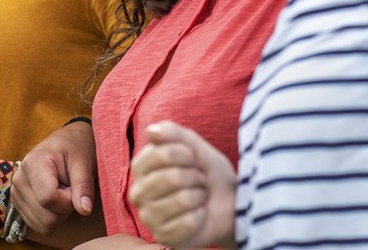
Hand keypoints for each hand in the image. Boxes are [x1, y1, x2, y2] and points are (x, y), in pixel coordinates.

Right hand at [14, 120, 96, 235]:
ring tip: (61, 192)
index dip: (68, 200)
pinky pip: (38, 226)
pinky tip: (54, 199)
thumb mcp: (84, 162)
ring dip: (58, 214)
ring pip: (42, 225)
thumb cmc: (75, 149)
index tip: (74, 186)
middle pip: (46, 217)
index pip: (48, 199)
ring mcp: (15, 193)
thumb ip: (84, 186)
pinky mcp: (17, 203)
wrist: (64, 143)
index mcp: (33, 164)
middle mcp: (19, 180)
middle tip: (69, 188)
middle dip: (65, 209)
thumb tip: (84, 210)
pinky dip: (50, 217)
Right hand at [128, 121, 235, 247]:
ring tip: (198, 197)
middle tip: (198, 181)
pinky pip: (189, 221)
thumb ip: (173, 133)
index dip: (186, 154)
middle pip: (172, 178)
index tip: (192, 159)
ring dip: (199, 197)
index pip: (162, 154)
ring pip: (182, 200)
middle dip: (195, 177)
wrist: (229, 203)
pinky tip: (199, 215)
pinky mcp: (164, 237)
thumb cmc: (207, 174)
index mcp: (140, 167)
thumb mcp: (195, 146)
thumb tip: (151, 131)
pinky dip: (201, 216)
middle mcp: (138, 192)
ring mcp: (149, 216)